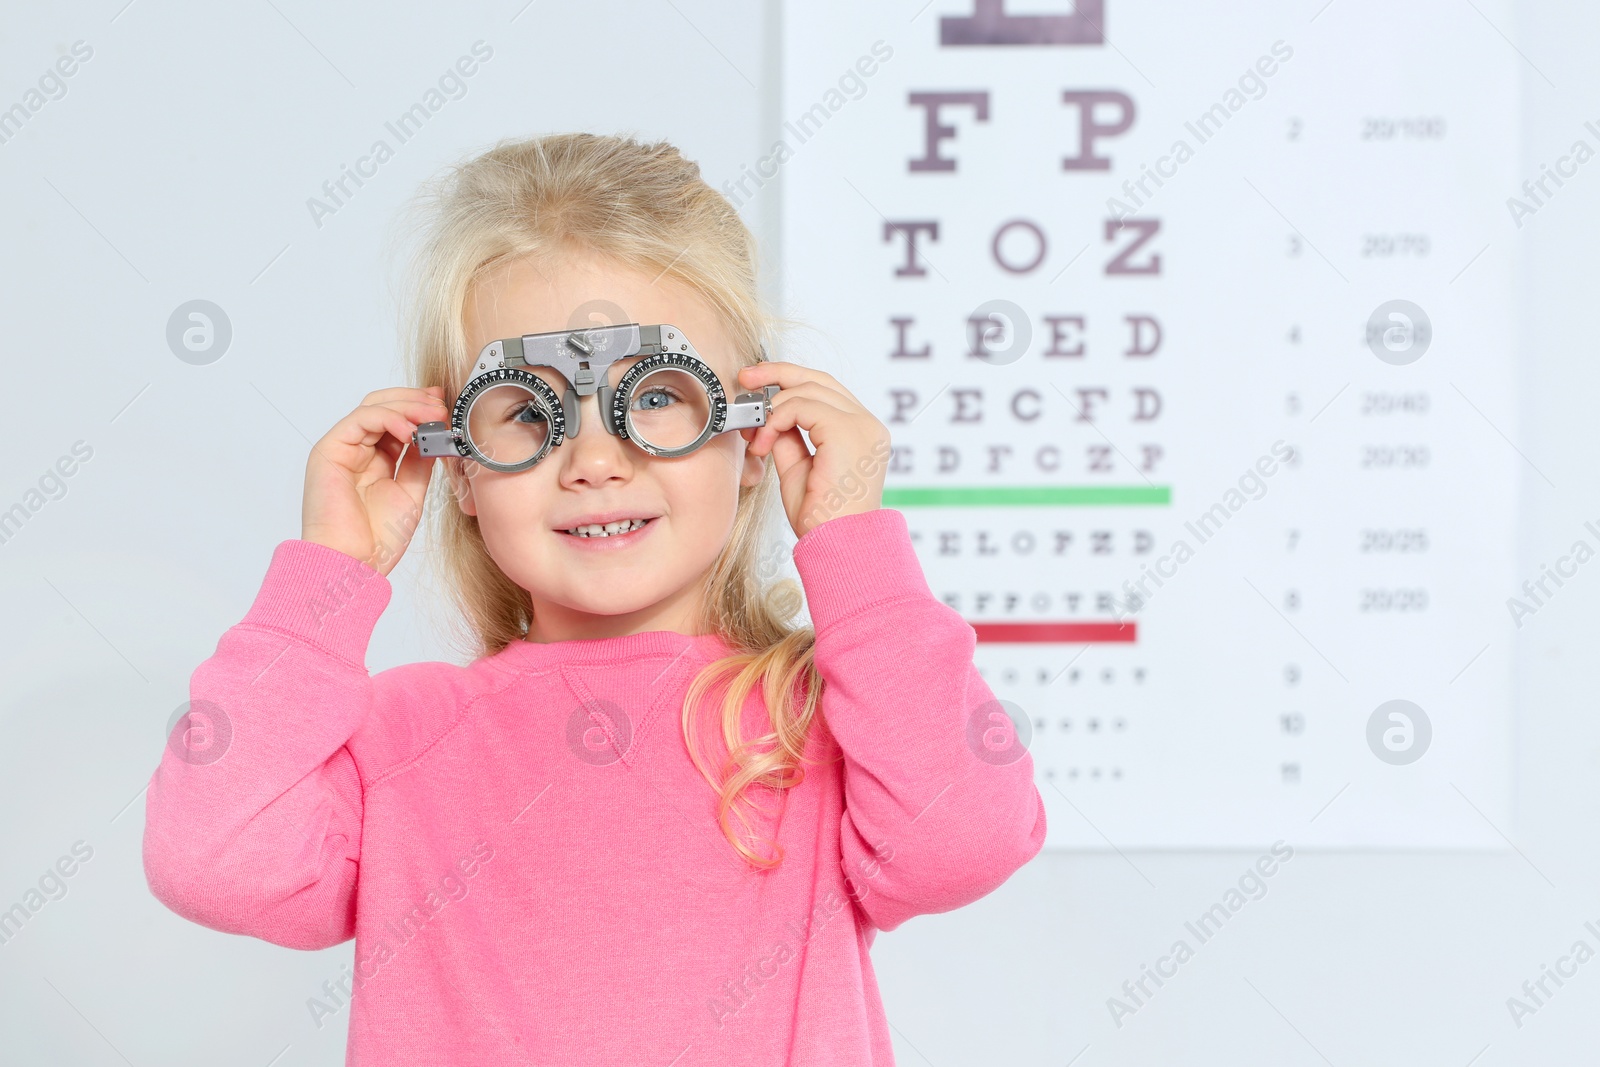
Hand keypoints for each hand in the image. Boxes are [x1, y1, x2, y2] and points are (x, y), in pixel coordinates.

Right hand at [301, 386, 448, 576]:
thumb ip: (419, 462)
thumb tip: (434, 436)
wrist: (353, 563)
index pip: (397, 421)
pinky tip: (411, 430)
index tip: (446, 408)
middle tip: (442, 407)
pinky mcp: (329, 450)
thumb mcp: (410, 492)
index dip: (421, 410)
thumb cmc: (377, 539)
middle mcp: (356, 451)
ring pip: (373, 407)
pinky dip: (389, 418)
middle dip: (416, 402)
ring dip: (407, 406)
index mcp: (374, 460)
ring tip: (433, 416)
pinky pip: (360, 419)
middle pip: (384, 407)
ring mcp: (341, 449)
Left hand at [737, 361, 890, 538]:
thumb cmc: (822, 520)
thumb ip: (789, 438)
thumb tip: (769, 416)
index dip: (789, 379)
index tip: (756, 382)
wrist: (837, 545)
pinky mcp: (848, 431)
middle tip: (745, 378)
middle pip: (818, 379)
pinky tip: (765, 442)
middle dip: (776, 374)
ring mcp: (861, 426)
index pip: (825, 390)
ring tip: (757, 439)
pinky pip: (802, 406)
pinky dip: (776, 419)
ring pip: (807, 390)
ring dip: (772, 410)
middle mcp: (867, 424)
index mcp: (860, 432)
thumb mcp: (798, 468)